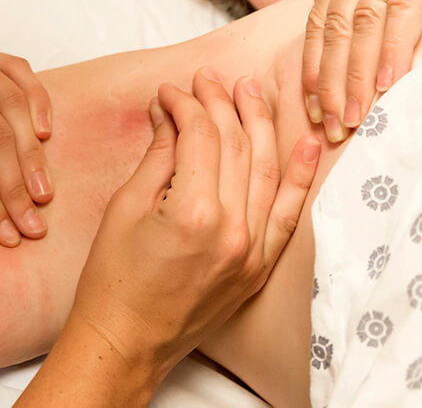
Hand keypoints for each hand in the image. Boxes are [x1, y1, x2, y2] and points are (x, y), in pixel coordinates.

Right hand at [66, 69, 320, 384]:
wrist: (126, 342)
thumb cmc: (113, 280)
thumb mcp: (125, 208)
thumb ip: (157, 156)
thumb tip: (169, 113)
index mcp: (193, 213)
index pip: (201, 136)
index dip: (186, 104)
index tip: (170, 92)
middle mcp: (232, 230)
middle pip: (236, 145)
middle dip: (221, 103)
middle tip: (208, 79)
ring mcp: (252, 250)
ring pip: (266, 168)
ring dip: (261, 123)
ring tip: (251, 91)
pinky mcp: (260, 266)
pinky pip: (288, 213)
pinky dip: (300, 176)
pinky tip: (308, 142)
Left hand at [302, 0, 421, 138]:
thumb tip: (402, 46)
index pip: (323, 15)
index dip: (316, 63)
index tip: (314, 106)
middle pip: (333, 24)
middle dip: (328, 80)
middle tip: (329, 124)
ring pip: (361, 20)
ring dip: (355, 73)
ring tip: (354, 114)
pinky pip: (402, 8)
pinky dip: (392, 47)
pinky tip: (388, 81)